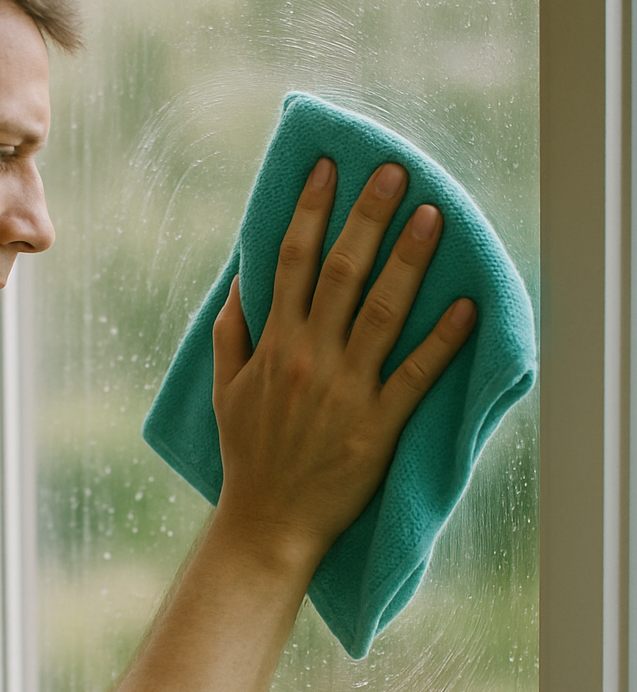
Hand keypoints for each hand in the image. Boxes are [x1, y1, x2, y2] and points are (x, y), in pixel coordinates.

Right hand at [211, 158, 475, 568]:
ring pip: (381, 312)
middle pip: (341, 272)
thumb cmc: (248, 455)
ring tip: (433, 217)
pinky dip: (442, 340)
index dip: (309, 211)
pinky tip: (467, 306)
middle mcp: (309, 359)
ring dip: (409, 262)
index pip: (290, 262)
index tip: (327, 170)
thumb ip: (230, 333)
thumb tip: (241, 281)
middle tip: (395, 172)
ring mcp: (346, 390)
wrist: (268, 521)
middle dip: (368, 217)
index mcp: (274, 346)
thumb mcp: (223, 390)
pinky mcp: (378, 425)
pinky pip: (415, 374)